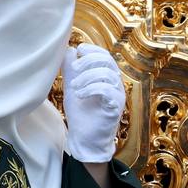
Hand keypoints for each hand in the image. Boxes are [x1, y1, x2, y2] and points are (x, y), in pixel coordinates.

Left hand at [61, 43, 124, 162]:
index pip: (105, 56)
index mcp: (106, 77)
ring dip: (87, 76)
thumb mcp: (72, 87)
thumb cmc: (80, 113)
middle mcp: (115, 84)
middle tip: (74, 68)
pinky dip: (91, 88)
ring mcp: (117, 95)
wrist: (83, 138)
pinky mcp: (116, 107)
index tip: (79, 49)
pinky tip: (80, 95)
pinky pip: (108, 90)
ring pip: (107, 74)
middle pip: (108, 61)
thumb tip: (70, 50)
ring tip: (74, 86)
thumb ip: (71, 70)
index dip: (93, 49)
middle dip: (89, 60)